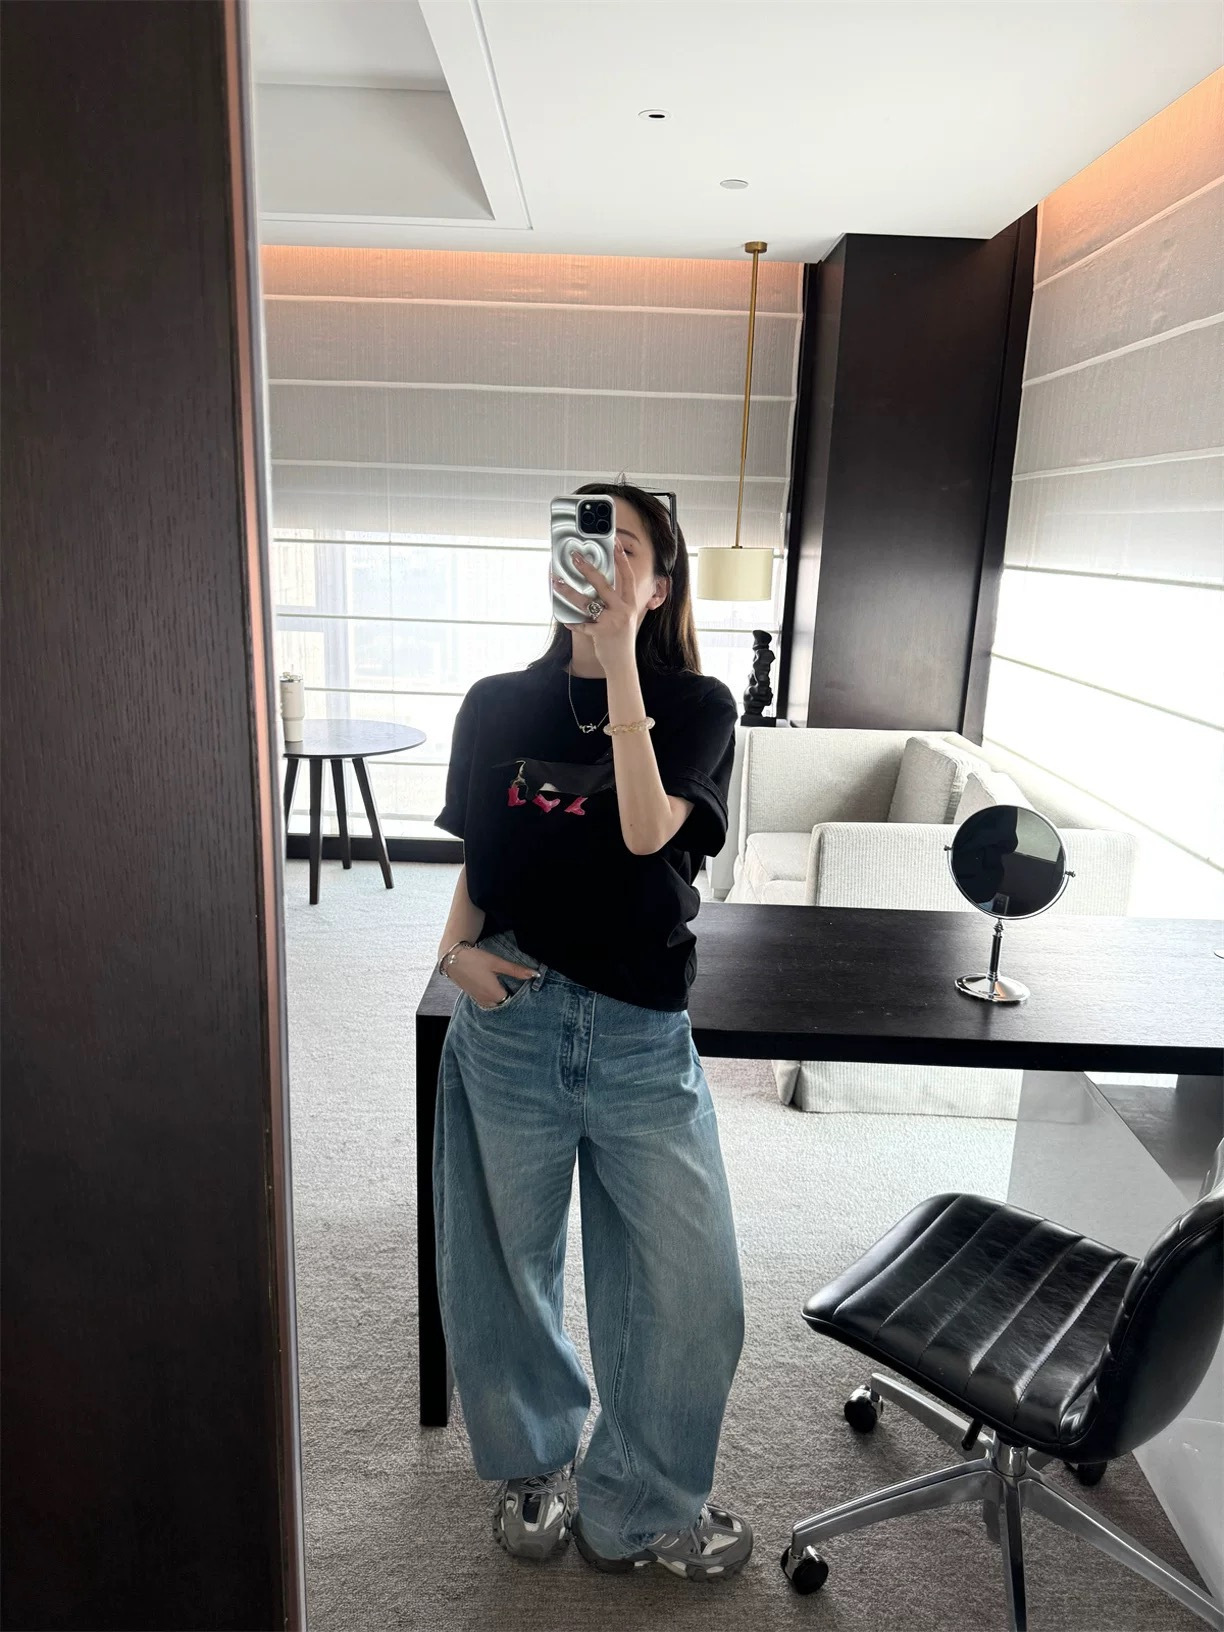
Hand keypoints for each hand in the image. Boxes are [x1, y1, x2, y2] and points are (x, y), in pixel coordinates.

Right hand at [446, 946, 536, 1009]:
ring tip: (508, 987)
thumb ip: (516, 970)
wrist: (452, 959)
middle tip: (518, 987)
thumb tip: (535, 974)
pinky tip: (495, 987)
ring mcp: (479, 1000)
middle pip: (504, 1004)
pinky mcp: (474, 997)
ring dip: (502, 998)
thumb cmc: (475, 959)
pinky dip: (493, 998)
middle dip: (511, 998)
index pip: (513, 1001)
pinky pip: (488, 1002)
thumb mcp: (497, 963)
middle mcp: (486, 1001)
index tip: (526, 988)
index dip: (520, 995)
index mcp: (494, 994)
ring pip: (496, 1004)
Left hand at [552, 540, 638, 660]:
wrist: (623, 664)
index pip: (627, 576)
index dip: (621, 558)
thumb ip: (616, 601)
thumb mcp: (625, 617)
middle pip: (603, 584)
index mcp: (631, 604)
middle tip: (575, 558)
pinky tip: (563, 618)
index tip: (615, 542)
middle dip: (587, 568)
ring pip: (587, 602)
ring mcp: (612, 622)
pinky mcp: (601, 633)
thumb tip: (598, 584)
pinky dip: (571, 621)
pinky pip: (581, 624)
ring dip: (568, 591)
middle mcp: (623, 610)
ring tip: (556, 583)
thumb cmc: (621, 639)